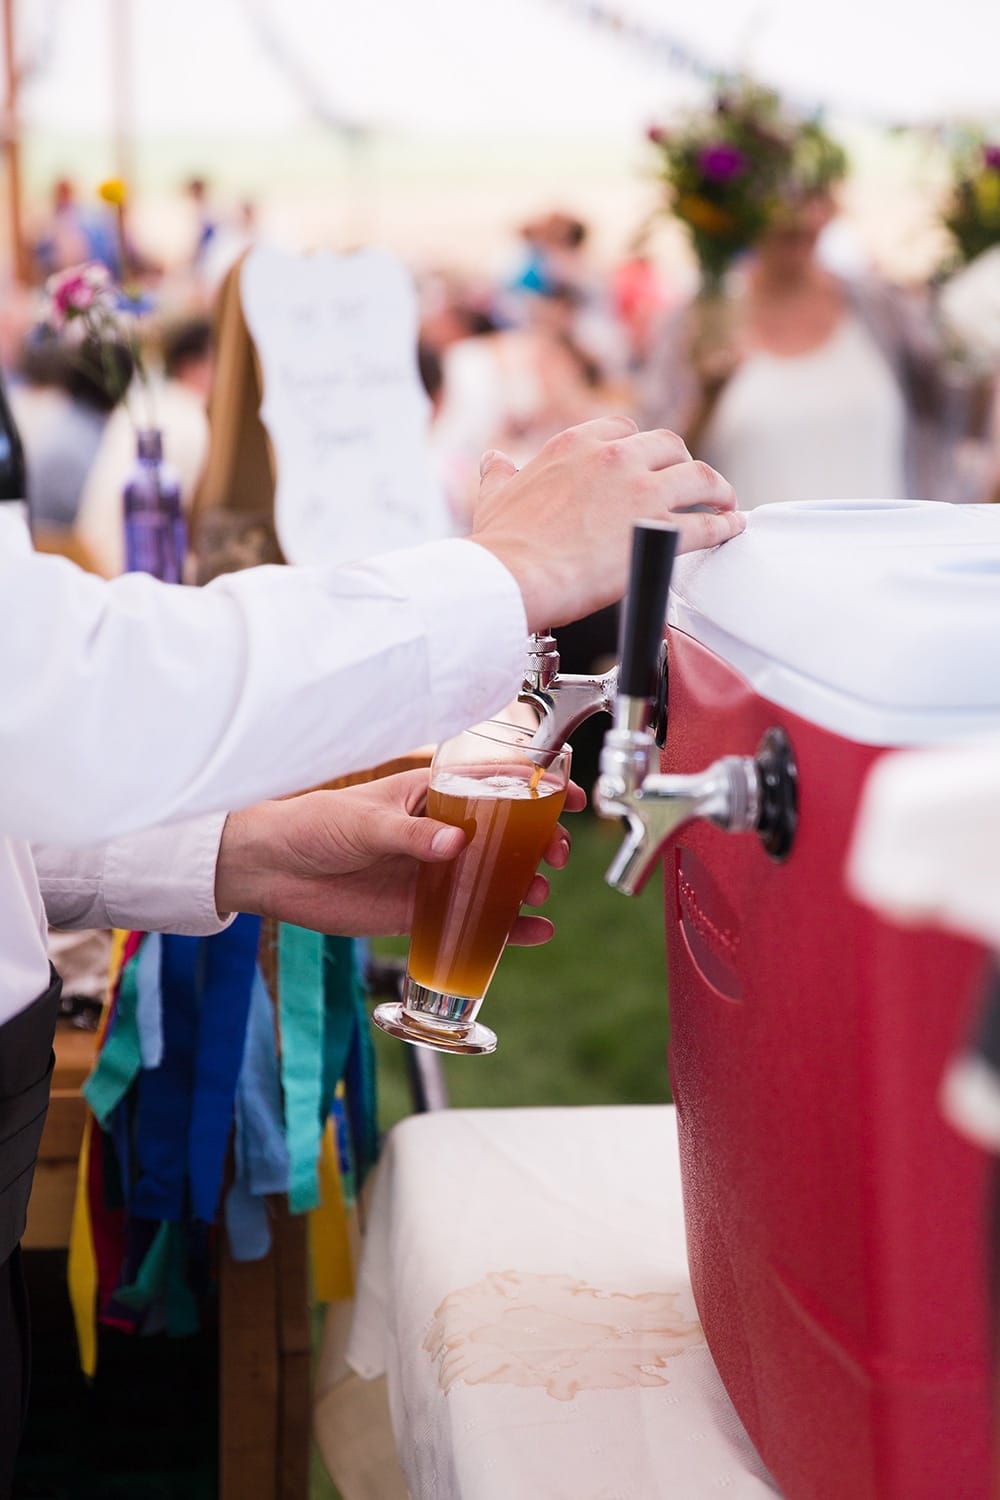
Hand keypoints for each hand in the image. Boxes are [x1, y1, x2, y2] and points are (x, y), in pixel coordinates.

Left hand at [214, 769, 585, 942]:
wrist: (271, 871)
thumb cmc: (313, 826)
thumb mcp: (364, 822)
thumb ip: (410, 834)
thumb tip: (454, 845)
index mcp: (428, 794)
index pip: (492, 783)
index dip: (534, 786)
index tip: (567, 795)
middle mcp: (439, 831)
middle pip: (505, 835)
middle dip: (539, 842)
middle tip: (555, 852)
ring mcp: (433, 873)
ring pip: (494, 879)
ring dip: (525, 886)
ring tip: (537, 893)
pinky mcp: (420, 911)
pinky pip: (470, 919)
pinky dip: (504, 928)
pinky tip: (532, 933)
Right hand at [468, 414, 742, 631]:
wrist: (513, 576)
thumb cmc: (503, 545)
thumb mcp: (494, 495)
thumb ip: (500, 475)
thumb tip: (494, 462)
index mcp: (576, 446)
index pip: (624, 430)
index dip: (643, 447)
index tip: (649, 462)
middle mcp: (614, 460)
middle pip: (670, 446)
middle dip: (684, 463)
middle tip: (691, 483)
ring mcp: (641, 493)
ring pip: (700, 477)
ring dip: (717, 489)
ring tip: (725, 502)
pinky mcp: (660, 531)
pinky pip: (707, 524)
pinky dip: (726, 525)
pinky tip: (732, 528)